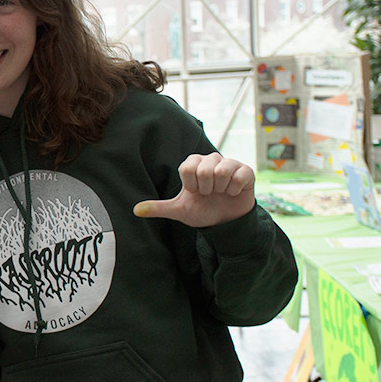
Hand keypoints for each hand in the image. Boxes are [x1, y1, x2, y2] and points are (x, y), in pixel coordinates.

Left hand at [133, 152, 255, 227]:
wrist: (225, 221)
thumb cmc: (201, 211)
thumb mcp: (179, 210)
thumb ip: (158, 208)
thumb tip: (135, 211)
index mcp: (192, 164)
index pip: (187, 168)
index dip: (191, 185)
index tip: (195, 192)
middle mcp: (210, 160)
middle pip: (204, 170)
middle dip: (206, 188)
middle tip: (209, 193)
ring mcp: (229, 163)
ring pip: (222, 171)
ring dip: (221, 188)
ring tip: (221, 192)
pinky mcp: (245, 170)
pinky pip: (239, 175)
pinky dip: (235, 189)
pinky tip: (233, 192)